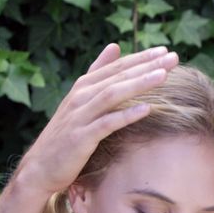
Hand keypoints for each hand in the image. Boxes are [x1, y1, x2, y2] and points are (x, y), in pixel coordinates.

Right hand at [11, 44, 179, 197]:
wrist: (41, 167)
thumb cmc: (67, 134)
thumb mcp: (81, 99)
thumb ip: (98, 73)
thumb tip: (114, 46)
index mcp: (83, 86)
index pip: (117, 67)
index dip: (141, 57)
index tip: (166, 51)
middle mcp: (81, 97)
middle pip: (118, 76)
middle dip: (146, 66)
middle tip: (172, 57)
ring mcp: (80, 116)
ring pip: (113, 95)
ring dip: (139, 84)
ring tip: (163, 76)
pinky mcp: (81, 137)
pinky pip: (107, 123)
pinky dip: (126, 115)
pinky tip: (147, 109)